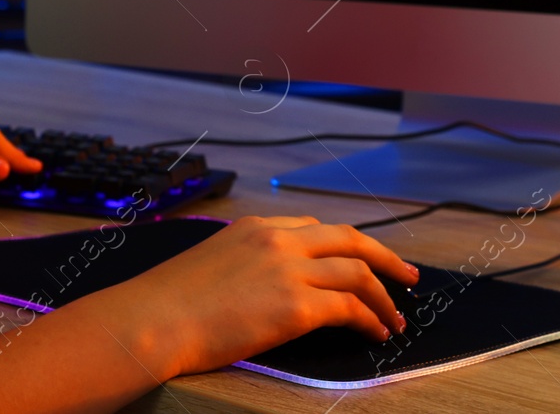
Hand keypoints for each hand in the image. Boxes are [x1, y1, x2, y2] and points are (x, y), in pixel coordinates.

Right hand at [79, 214, 417, 378]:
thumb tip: (263, 287)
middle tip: (407, 277)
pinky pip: (350, 308)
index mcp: (256, 226)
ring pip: (358, 272)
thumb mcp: (211, 263)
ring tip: (394, 319)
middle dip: (386, 257)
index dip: (346, 246)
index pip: (315, 228)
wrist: (152, 320)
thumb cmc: (168, 302)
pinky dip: (370, 320)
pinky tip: (375, 334)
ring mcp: (288, 270)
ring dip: (383, 297)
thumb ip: (245, 263)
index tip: (362, 259)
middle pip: (350, 239)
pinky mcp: (296, 307)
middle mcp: (277, 239)